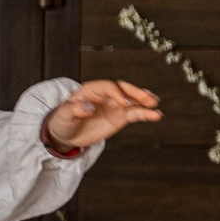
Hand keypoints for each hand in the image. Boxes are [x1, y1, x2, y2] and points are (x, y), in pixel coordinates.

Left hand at [43, 79, 160, 151]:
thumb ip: (74, 110)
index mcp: (90, 90)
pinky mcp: (120, 117)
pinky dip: (145, 114)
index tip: (122, 103)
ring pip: (132, 100)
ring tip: (154, 104)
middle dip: (135, 93)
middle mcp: (106, 95)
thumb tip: (88, 107)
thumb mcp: (64, 115)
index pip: (107, 87)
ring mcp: (115, 105)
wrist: (67, 134)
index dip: (116, 93)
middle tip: (147, 98)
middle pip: (123, 89)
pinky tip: (156, 115)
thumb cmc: (63, 121)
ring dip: (144, 101)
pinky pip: (135, 114)